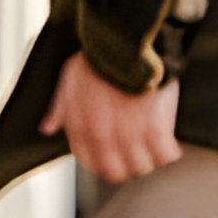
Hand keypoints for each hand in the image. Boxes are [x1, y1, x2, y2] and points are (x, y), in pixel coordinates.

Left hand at [40, 50, 181, 183]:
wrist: (123, 44)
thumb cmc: (95, 59)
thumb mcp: (67, 82)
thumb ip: (58, 110)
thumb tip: (48, 129)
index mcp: (80, 128)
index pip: (89, 161)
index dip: (101, 162)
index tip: (111, 156)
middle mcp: (103, 137)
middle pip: (115, 173)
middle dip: (125, 166)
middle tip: (135, 154)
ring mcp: (129, 135)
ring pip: (142, 167)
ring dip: (148, 159)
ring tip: (153, 147)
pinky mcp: (154, 128)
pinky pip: (165, 155)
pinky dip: (169, 152)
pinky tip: (170, 144)